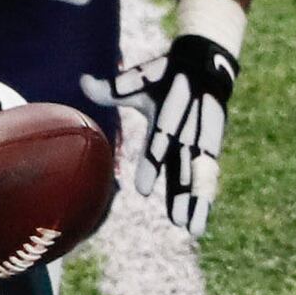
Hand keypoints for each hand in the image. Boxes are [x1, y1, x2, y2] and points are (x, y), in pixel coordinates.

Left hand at [102, 32, 236, 235]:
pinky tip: (199, 220)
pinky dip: (206, 197)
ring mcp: (203, 141)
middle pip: (185, 169)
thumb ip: (112, 88)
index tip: (141, 191)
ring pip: (200, 177)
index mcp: (169, 116)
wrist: (205, 64)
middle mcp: (189, 132)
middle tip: (177, 222)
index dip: (151, 166)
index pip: (159, 144)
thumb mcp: (138, 79)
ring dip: (198, 203)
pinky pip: (209, 176)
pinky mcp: (212, 147)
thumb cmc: (162, 76)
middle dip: (182, 195)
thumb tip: (83, 80)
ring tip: (194, 230)